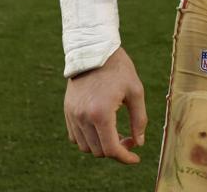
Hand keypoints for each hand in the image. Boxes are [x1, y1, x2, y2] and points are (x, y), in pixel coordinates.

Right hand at [63, 47, 146, 164]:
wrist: (93, 49)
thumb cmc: (119, 69)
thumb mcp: (136, 91)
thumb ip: (139, 120)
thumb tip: (138, 143)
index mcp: (101, 113)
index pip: (111, 149)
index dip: (125, 158)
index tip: (135, 158)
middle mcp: (83, 117)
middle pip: (99, 151)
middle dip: (116, 150)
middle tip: (129, 137)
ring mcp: (73, 114)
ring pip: (86, 147)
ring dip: (101, 146)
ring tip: (115, 131)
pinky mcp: (67, 110)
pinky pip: (75, 136)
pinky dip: (88, 139)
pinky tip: (101, 128)